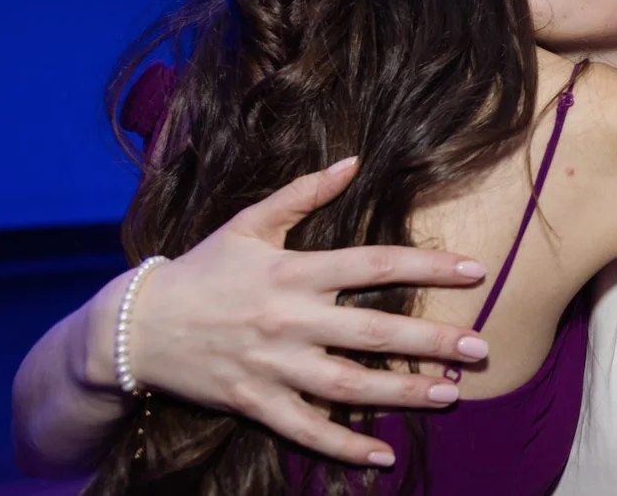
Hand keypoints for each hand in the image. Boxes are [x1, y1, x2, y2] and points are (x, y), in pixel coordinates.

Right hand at [89, 157, 488, 467]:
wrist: (135, 326)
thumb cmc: (201, 269)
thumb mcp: (249, 223)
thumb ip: (304, 192)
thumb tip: (353, 161)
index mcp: (293, 269)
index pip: (374, 263)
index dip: (428, 265)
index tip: (475, 271)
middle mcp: (289, 319)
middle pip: (373, 330)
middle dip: (431, 340)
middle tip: (481, 348)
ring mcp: (272, 366)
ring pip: (349, 386)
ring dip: (403, 393)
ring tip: (450, 394)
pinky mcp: (254, 402)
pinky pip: (306, 430)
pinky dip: (344, 447)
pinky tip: (383, 456)